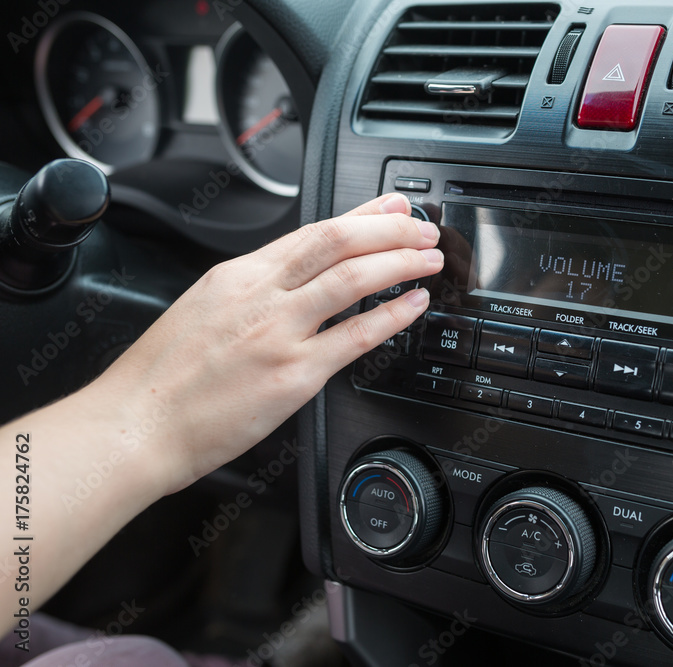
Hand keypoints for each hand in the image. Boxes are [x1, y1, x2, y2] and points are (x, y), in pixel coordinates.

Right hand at [88, 193, 440, 493]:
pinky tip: (413, 305)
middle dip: (391, 229)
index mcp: (238, 275)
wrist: (135, 424)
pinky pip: (355, 336)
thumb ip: (250, 290)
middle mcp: (261, 295)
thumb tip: (293, 278)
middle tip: (423, 228)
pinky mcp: (293, 375)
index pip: (312, 231)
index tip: (392, 207)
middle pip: (338, 241)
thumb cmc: (161, 378)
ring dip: (400, 263)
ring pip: (353, 278)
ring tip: (429, 259)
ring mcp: (279, 333)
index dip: (362, 215)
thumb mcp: (202, 308)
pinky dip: (392, 316)